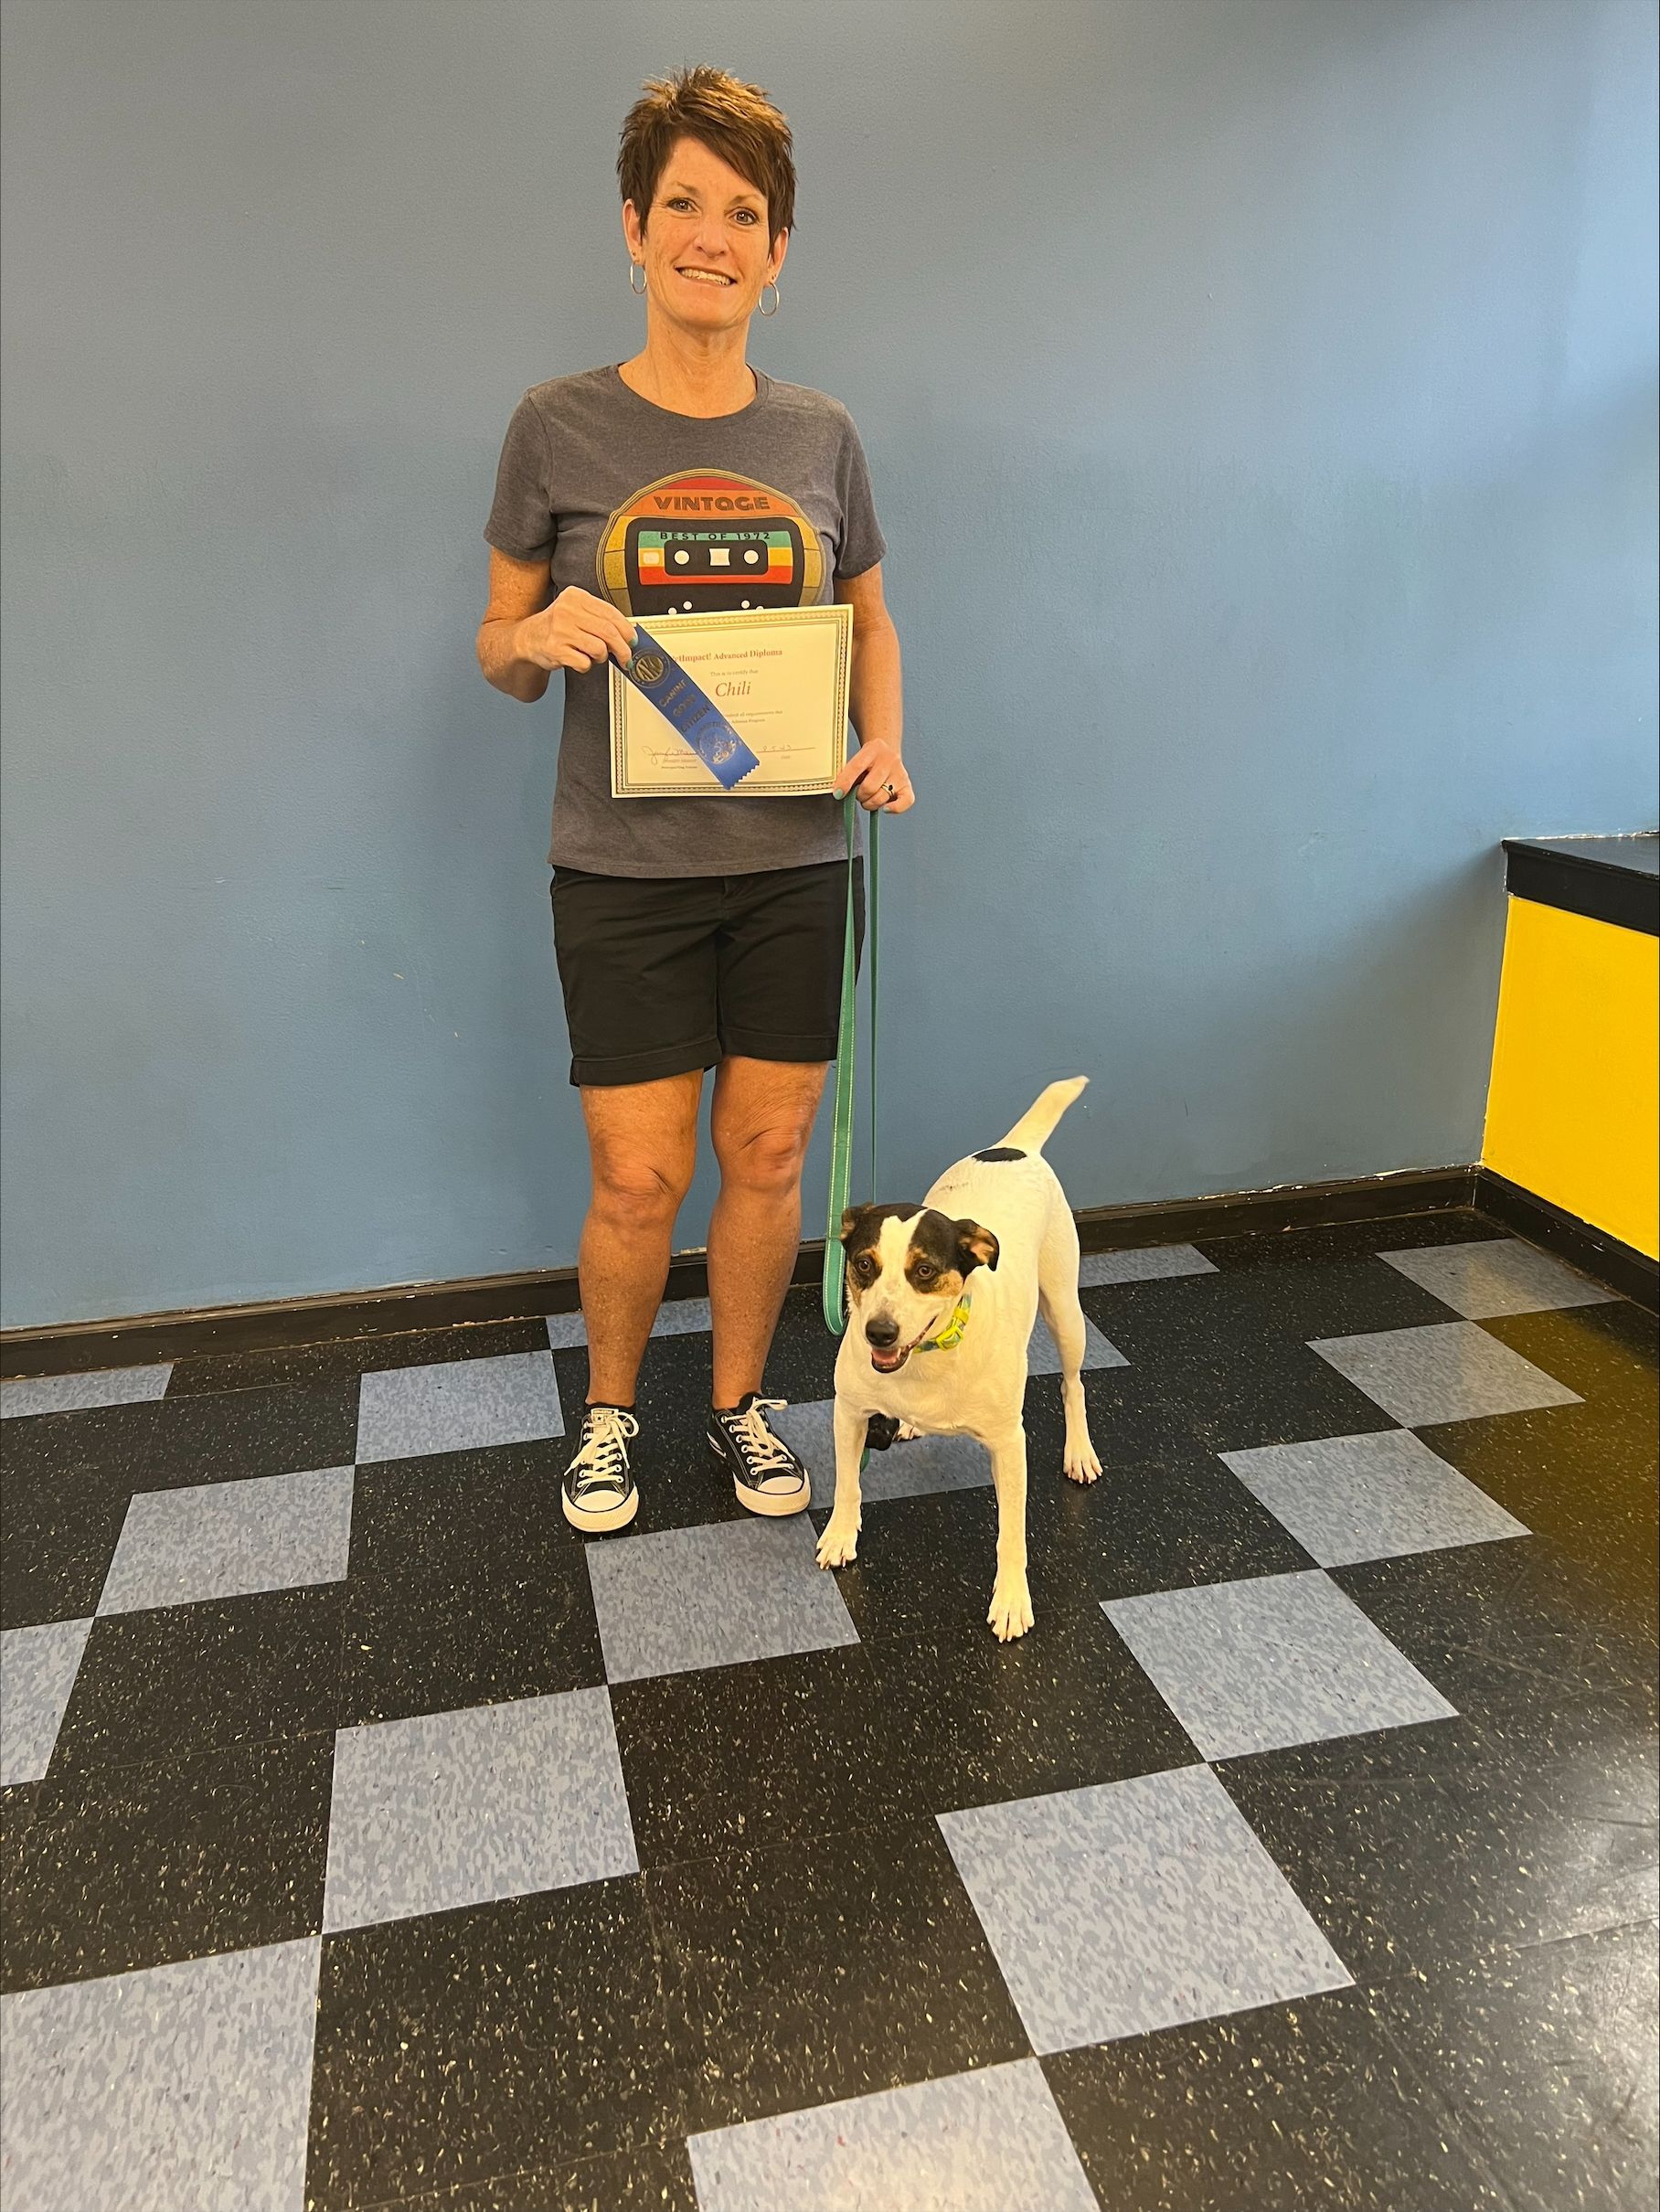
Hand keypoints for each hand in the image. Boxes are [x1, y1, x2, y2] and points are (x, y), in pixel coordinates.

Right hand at [515, 587, 635, 675]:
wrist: (527, 638)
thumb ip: (600, 619)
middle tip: (626, 658)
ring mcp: (560, 630)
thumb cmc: (556, 627)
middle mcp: (567, 610)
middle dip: (622, 649)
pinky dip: (586, 665)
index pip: (610, 613)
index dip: (626, 630)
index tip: (632, 640)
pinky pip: (584, 663)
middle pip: (609, 632)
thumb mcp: (576, 613)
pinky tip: (578, 659)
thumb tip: (628, 636)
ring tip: (594, 656)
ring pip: (599, 649)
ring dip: (601, 657)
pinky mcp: (556, 649)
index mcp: (576, 597)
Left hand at [836, 740, 913, 813]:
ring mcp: (900, 773)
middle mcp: (889, 760)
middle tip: (858, 794)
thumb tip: (839, 793)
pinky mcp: (907, 786)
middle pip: (869, 787)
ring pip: (881, 797)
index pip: (856, 767)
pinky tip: (885, 808)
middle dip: (859, 796)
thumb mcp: (856, 760)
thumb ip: (848, 774)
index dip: (845, 783)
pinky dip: (895, 809)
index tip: (838, 794)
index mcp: (873, 749)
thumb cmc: (867, 762)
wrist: (886, 753)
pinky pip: (905, 802)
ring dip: (870, 803)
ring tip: (868, 798)